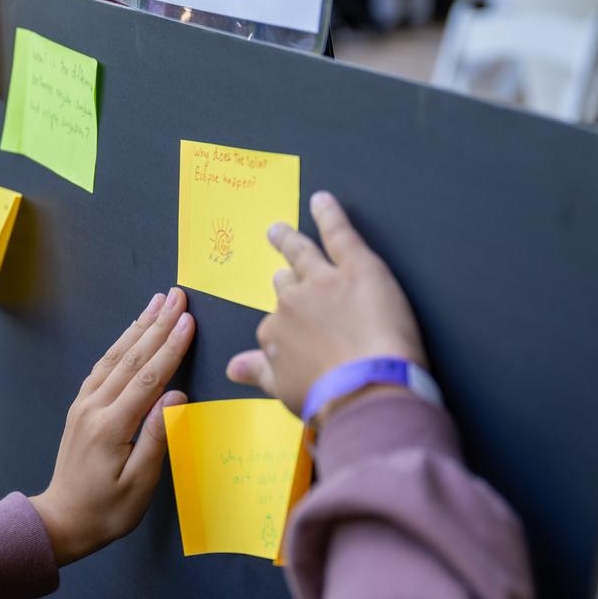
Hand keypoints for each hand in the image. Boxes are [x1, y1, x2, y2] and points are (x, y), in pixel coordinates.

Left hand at [30, 288, 192, 565]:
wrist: (61, 521)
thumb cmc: (106, 511)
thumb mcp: (139, 485)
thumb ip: (157, 437)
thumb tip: (177, 395)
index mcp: (111, 426)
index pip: (147, 378)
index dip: (170, 347)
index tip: (188, 320)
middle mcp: (94, 407)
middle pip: (131, 357)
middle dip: (157, 324)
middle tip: (177, 295)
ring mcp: (84, 404)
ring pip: (115, 356)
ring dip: (138, 326)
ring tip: (158, 302)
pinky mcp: (80, 407)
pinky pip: (103, 366)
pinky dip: (121, 344)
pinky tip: (132, 332)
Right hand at [226, 191, 425, 422]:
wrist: (364, 392)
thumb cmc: (327, 399)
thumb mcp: (284, 391)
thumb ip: (259, 373)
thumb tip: (233, 368)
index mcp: (276, 334)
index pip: (274, 325)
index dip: (283, 327)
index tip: (289, 331)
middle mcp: (293, 304)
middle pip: (285, 286)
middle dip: (283, 279)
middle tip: (281, 272)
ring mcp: (324, 283)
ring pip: (303, 255)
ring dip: (290, 240)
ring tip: (280, 230)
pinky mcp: (358, 269)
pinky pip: (339, 234)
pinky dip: (329, 214)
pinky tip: (322, 199)